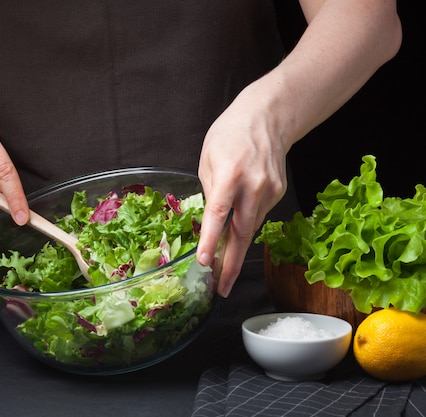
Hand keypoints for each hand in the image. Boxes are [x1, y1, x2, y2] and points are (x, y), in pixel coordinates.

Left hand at [196, 85, 288, 296]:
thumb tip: (210, 220)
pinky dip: (247, 227)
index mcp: (230, 175)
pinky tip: (238, 233)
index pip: (218, 214)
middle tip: (221, 288)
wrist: (269, 116)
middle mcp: (254, 185)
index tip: (204, 263)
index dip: (211, 241)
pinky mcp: (279, 193)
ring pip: (251, 228)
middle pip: (241, 233)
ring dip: (237, 251)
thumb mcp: (208, 158)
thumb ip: (210, 190)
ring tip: (224, 273)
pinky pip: (258, 216)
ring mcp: (270, 190)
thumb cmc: (230, 134)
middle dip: (230, 264)